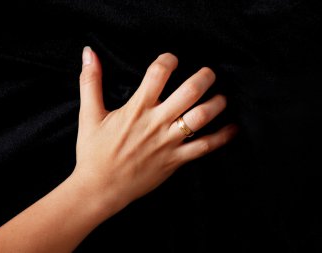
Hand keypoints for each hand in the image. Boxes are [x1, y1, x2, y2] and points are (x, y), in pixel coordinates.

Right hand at [73, 47, 237, 211]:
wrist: (100, 189)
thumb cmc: (93, 152)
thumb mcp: (89, 115)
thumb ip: (90, 82)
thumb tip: (88, 52)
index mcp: (136, 109)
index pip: (158, 74)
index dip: (168, 60)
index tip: (172, 59)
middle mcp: (156, 123)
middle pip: (189, 92)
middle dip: (204, 77)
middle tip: (209, 72)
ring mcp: (168, 142)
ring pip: (201, 117)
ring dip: (216, 104)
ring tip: (222, 97)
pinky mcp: (175, 160)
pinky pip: (204, 147)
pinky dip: (222, 137)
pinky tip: (232, 129)